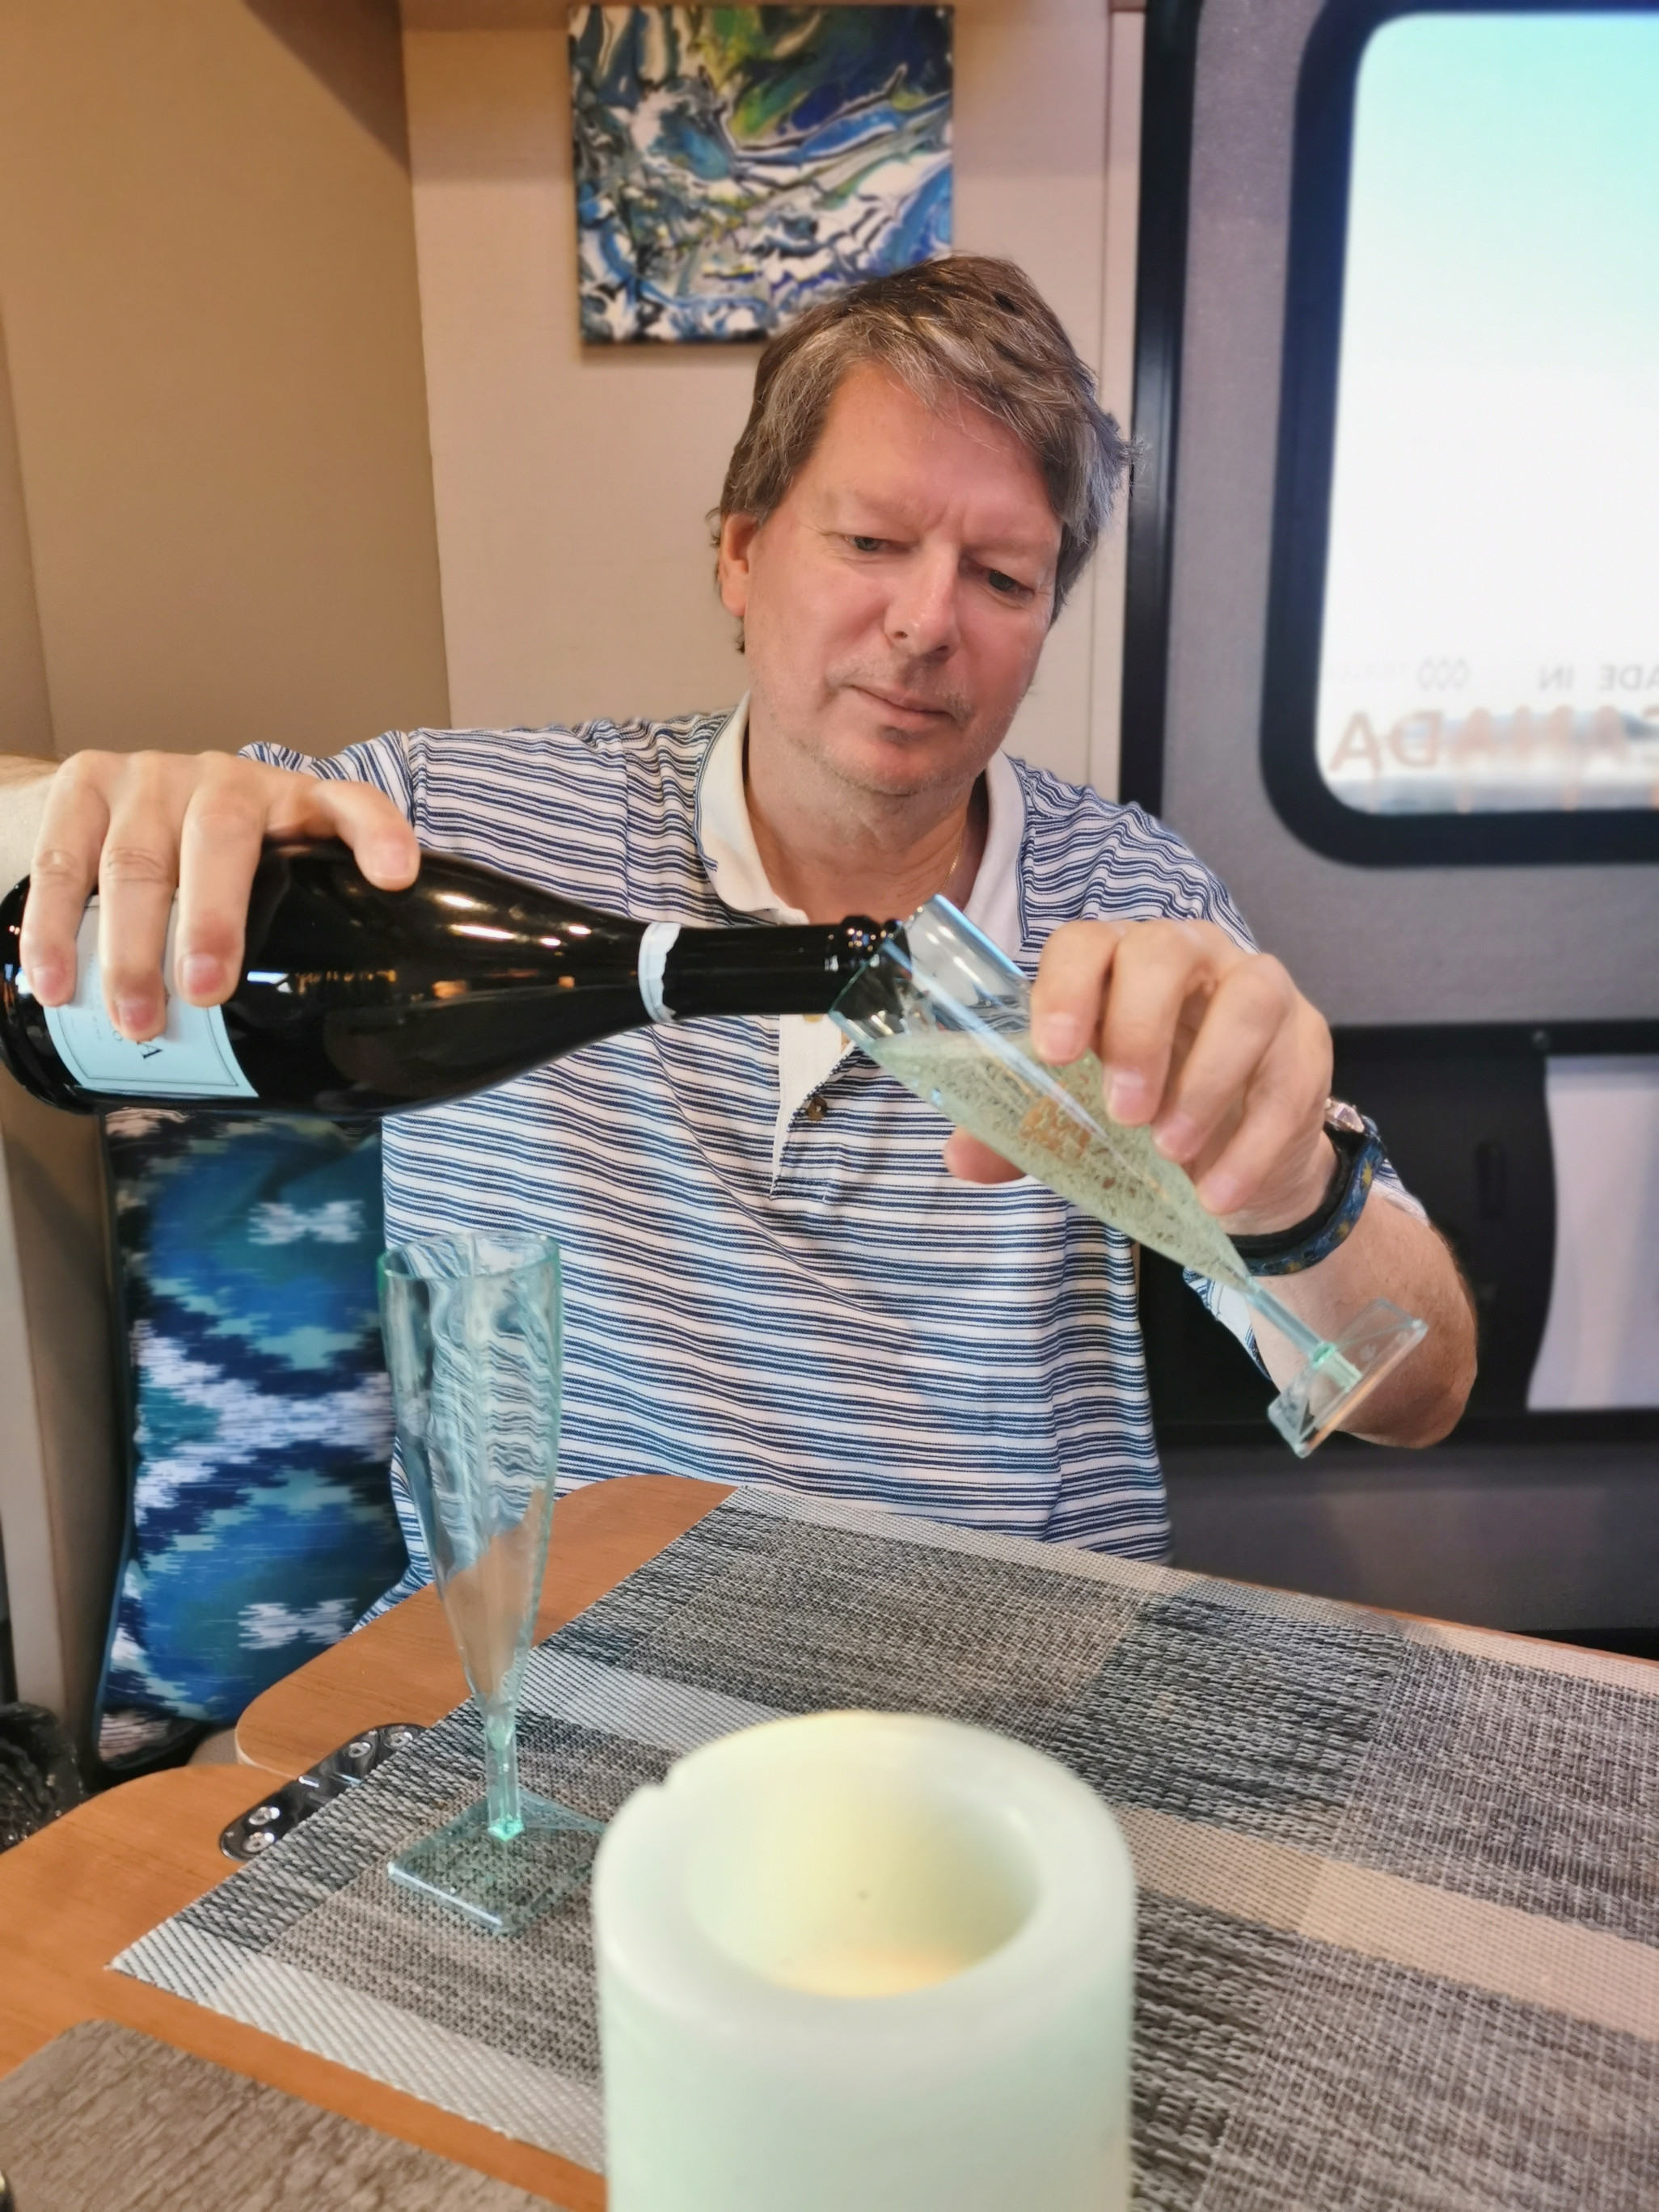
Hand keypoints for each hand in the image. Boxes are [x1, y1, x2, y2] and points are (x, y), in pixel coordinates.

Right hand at [20, 749, 417, 1040]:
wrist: (109, 797)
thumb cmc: (215, 863)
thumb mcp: (271, 880)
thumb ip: (302, 935)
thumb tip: (340, 1051)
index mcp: (294, 806)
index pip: (350, 805)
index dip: (376, 834)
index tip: (396, 875)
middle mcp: (226, 781)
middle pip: (220, 838)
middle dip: (212, 918)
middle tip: (205, 991)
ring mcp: (151, 778)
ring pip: (136, 860)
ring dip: (130, 946)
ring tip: (137, 1018)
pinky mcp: (84, 786)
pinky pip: (62, 860)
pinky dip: (54, 929)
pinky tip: (57, 982)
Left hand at [944, 917, 1336, 1231]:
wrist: (1230, 1159)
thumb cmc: (1138, 1117)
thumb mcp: (1076, 1125)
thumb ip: (1019, 1134)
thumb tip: (962, 1157)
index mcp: (1115, 964)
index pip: (1086, 943)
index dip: (1068, 987)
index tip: (1054, 1053)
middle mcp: (1188, 955)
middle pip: (1164, 951)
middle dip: (1140, 1030)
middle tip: (1124, 1113)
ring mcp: (1255, 988)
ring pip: (1246, 1001)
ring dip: (1206, 1083)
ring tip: (1172, 1156)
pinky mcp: (1308, 1037)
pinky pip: (1291, 1076)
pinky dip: (1253, 1143)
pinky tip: (1217, 1192)